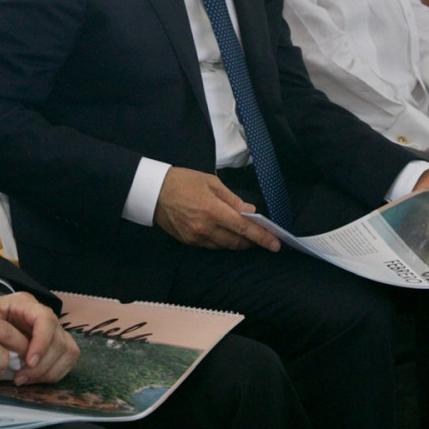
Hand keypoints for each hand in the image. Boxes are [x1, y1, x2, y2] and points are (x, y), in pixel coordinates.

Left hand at [0, 290, 79, 386]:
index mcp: (26, 304)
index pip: (46, 320)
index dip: (42, 342)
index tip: (29, 362)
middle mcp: (44, 316)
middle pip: (59, 340)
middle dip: (42, 365)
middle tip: (20, 378)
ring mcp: (53, 331)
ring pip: (68, 352)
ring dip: (49, 371)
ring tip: (24, 380)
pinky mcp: (55, 346)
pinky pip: (66, 362)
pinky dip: (52, 375)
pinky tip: (31, 379)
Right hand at [154, 167, 280, 250]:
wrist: (153, 191)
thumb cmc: (183, 181)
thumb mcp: (212, 182)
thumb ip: (233, 200)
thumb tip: (249, 212)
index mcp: (213, 210)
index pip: (243, 229)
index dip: (262, 237)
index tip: (275, 244)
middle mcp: (205, 228)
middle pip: (236, 242)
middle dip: (252, 242)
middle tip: (263, 237)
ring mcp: (195, 237)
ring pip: (224, 246)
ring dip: (237, 242)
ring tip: (246, 236)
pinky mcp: (188, 241)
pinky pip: (211, 245)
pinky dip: (222, 241)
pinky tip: (226, 234)